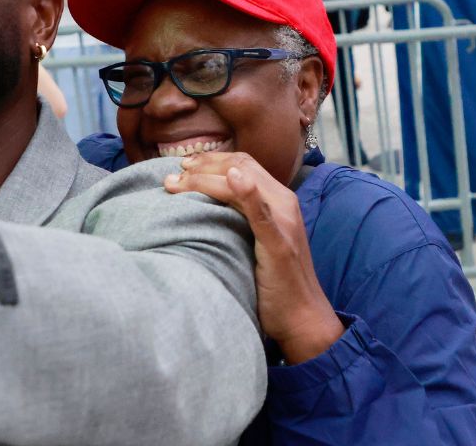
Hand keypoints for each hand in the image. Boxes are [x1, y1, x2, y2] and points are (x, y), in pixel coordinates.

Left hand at [165, 152, 343, 363]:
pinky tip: (233, 180)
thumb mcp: (256, 240)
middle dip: (202, 165)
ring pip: (243, 182)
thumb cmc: (274, 281)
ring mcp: (283, 222)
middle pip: (240, 165)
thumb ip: (239, 216)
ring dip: (205, 177)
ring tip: (176, 182)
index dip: (210, 160)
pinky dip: (247, 193)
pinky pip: (262, 213)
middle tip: (173, 173)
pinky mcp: (279, 243)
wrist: (302, 316)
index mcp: (279, 199)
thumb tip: (204, 202)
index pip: (242, 162)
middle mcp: (285, 202)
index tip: (182, 165)